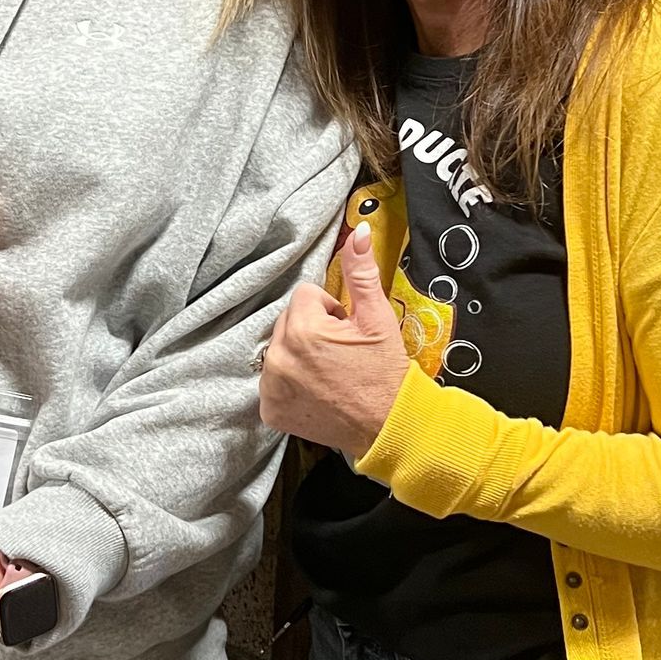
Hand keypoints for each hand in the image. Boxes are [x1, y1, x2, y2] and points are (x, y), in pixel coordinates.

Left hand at [259, 222, 409, 457]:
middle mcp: (279, 357)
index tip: (347, 331)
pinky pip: (273, 381)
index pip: (305, 296)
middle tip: (341, 353)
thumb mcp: (377, 318)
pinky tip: (316, 392)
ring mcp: (272, 386)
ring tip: (330, 372)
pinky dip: (290, 384)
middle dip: (312, 330)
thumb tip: (357, 233)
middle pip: (288, 321)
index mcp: (303, 329)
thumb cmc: (386, 372)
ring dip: (299, 355)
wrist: (390, 426)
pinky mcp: (271, 410)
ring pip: (280, 349)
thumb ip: (361, 273)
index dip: (330, 311)